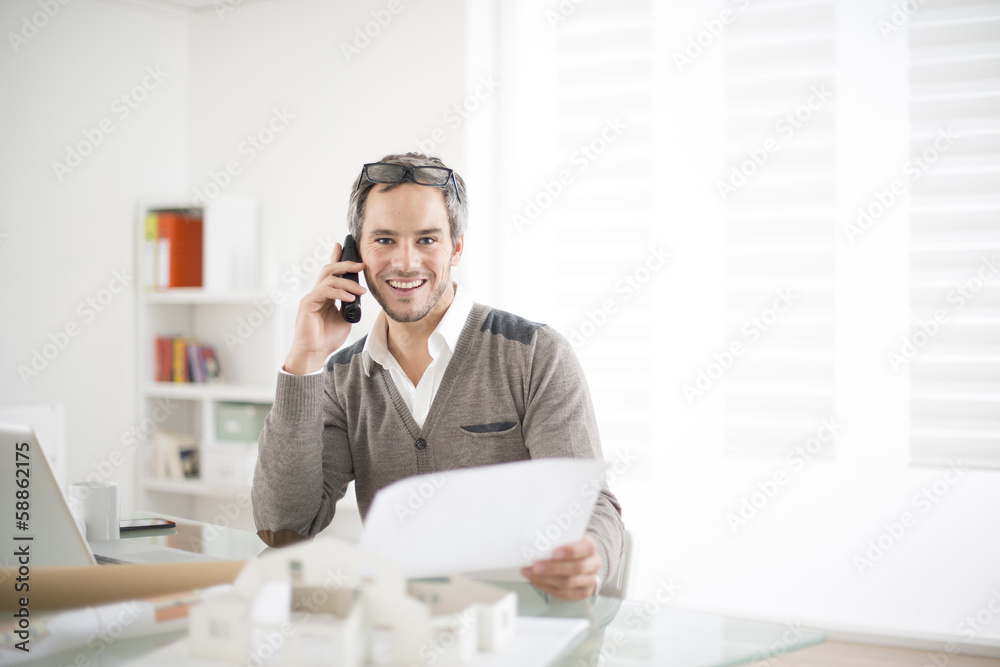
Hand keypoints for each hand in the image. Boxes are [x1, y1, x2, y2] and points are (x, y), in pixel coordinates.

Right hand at [283, 244, 366, 374]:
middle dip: (346, 264)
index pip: (331, 273)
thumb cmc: (327, 338)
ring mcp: (311, 297)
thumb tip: (357, 296)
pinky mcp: (308, 303)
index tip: (343, 245)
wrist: (315, 353)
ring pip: (328, 278)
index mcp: (326, 295)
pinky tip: (349, 298)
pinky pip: (324, 291)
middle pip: (330, 269)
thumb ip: (349, 305)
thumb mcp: (345, 319)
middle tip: (361, 264)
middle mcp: (317, 293)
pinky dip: (339, 292)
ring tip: (360, 291)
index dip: (336, 257)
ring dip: (347, 282)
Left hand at [521, 535, 601, 600]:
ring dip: (546, 579)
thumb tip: (537, 537)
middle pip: (576, 568)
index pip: (585, 549)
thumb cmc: (571, 546)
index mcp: (590, 547)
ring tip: (530, 574)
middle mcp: (594, 564)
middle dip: (553, 568)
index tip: (554, 553)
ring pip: (568, 583)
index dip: (570, 551)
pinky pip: (564, 593)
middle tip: (535, 566)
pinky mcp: (583, 593)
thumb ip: (558, 537)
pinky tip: (536, 581)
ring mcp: (590, 580)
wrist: (583, 560)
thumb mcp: (569, 537)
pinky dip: (547, 588)